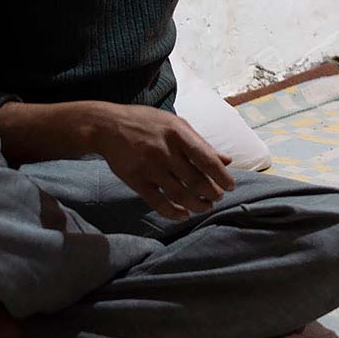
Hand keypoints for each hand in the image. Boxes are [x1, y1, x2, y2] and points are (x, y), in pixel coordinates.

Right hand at [89, 103, 235, 219]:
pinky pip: (158, 202)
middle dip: (212, 193)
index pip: (207, 160)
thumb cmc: (147, 122)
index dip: (222, 177)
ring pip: (180, 194)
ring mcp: (149, 167)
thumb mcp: (176, 124)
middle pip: (196, 181)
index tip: (231, 186)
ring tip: (205, 206)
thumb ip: (201, 143)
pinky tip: (184, 215)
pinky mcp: (135, 180)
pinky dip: (173, 212)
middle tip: (217, 198)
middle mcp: (165, 151)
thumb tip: (226, 160)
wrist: (107, 125)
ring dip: (197, 205)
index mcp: (179, 133)